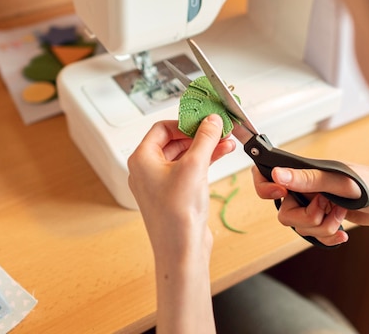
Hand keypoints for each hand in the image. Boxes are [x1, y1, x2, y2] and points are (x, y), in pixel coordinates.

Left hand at [128, 115, 235, 260]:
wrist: (181, 249)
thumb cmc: (177, 214)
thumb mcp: (194, 166)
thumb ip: (205, 139)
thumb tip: (211, 121)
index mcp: (142, 160)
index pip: (162, 128)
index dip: (185, 122)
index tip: (205, 119)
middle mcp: (147, 170)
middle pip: (174, 141)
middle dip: (199, 135)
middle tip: (219, 129)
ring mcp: (160, 184)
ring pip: (184, 156)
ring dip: (205, 147)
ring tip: (226, 142)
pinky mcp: (174, 195)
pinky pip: (188, 170)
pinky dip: (204, 162)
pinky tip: (221, 155)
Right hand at [252, 164, 368, 245]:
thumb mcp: (341, 181)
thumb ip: (308, 178)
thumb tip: (277, 174)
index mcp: (304, 171)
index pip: (267, 174)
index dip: (265, 188)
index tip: (281, 194)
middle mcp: (305, 187)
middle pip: (284, 212)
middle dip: (306, 217)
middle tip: (326, 207)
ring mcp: (313, 203)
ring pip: (299, 226)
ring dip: (321, 227)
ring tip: (341, 216)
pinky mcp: (323, 217)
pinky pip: (313, 235)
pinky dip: (327, 237)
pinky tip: (343, 232)